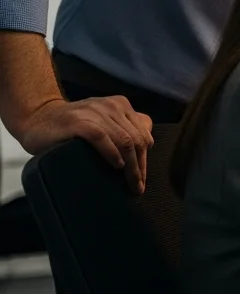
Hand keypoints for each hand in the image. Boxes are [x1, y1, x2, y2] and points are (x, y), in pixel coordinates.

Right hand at [17, 96, 151, 193]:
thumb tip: (148, 144)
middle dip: (140, 166)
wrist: (37, 118)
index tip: (142, 179)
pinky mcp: (77, 121)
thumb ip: (124, 128)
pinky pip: (101, 137)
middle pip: (136, 139)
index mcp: (121, 105)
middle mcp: (111, 106)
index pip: (143, 134)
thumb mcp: (103, 123)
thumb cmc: (72, 127)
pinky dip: (111, 153)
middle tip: (138, 187)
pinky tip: (116, 166)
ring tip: (130, 184)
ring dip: (130, 166)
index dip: (145, 159)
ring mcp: (94, 112)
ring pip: (124, 140)